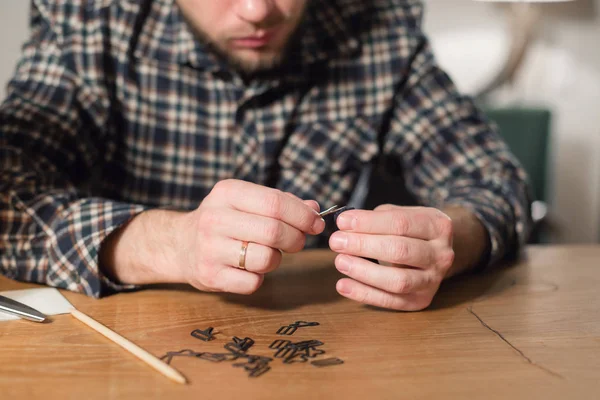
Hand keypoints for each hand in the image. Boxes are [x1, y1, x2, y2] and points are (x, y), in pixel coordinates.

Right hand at [100, 180, 324, 294]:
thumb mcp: (246, 201)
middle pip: (274, 231)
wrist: (179, 244)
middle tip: (297, 242)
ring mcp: (209, 248)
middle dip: (296, 238)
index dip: (303, 215)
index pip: (275, 202)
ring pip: (266, 258)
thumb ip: (281, 203)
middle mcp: (215, 218)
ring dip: (277, 259)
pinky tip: (249, 268)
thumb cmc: (224, 220)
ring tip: (268, 253)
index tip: (316, 224)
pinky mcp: (209, 276)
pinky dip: (259, 278)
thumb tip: (316, 210)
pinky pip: (253, 282)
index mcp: (227, 192)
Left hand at [328, 204, 454, 310]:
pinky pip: (390, 301)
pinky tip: (343, 285)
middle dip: (363, 246)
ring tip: (340, 261)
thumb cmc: (412, 231)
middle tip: (336, 242)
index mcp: (438, 226)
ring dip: (364, 272)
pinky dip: (364, 294)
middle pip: (399, 251)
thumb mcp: (402, 214)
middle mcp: (441, 255)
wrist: (436, 252)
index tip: (342, 221)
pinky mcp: (421, 300)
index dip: (369, 223)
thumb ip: (376, 218)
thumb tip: (345, 225)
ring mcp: (433, 280)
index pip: (401, 223)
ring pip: (398, 280)